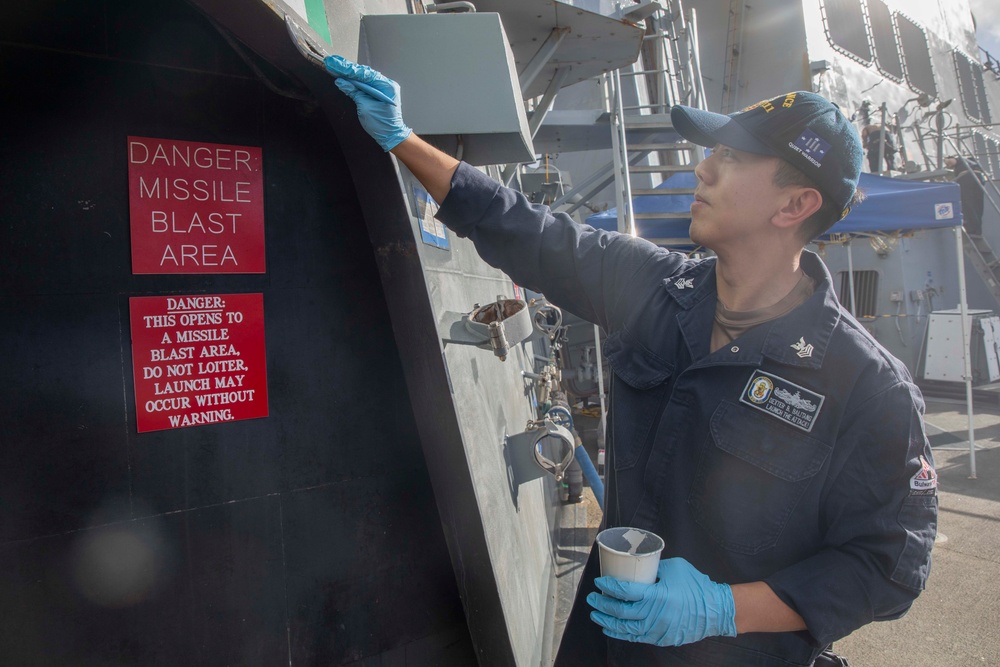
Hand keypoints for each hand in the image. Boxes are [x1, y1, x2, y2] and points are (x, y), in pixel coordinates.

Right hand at [324, 55, 411, 150]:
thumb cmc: (382, 125)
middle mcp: (386, 84)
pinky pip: (365, 83)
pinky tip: (344, 75)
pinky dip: (354, 80)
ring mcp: (382, 88)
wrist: (392, 137)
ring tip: (334, 66)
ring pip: (363, 77)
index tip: (335, 63)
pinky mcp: (378, 93)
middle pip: (363, 73)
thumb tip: (342, 82)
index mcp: (386, 86)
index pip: (364, 73)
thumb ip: (354, 93)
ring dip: (349, 72)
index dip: (348, 68)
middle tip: (331, 62)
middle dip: (346, 68)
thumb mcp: (366, 109)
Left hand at [586, 557, 736, 646]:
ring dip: (608, 622)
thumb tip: (636, 565)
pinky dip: (622, 634)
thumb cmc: (696, 585)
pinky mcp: (662, 638)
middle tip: (592, 598)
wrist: (716, 610)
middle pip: (622, 612)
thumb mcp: (673, 568)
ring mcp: (659, 629)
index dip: (610, 587)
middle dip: (603, 605)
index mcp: (658, 596)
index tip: (599, 582)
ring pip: (627, 628)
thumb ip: (654, 568)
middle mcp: (656, 615)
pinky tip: (611, 629)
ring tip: (596, 614)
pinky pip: (637, 637)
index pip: (626, 592)